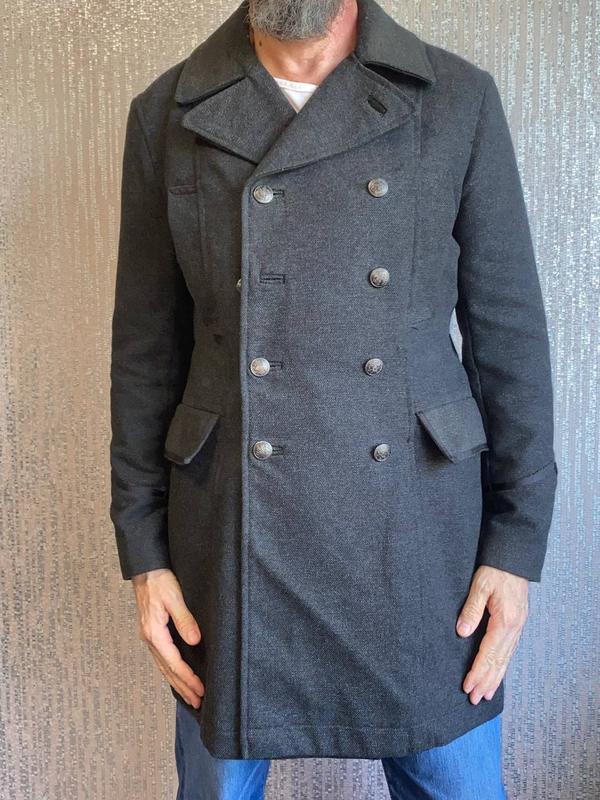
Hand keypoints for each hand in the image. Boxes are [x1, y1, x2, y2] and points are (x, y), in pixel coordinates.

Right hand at [132, 568, 204, 708]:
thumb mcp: (174, 598)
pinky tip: (175, 675)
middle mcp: (149, 639)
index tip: (200, 690)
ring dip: (176, 682)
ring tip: (189, 695)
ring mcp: (149, 637)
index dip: (188, 678)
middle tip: (197, 702)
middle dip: (182, 687)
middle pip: (167, 670)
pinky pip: (161, 658)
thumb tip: (195, 641)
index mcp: (154, 633)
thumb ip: (184, 620)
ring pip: (163, 666)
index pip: (174, 663)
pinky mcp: (151, 632)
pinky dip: (169, 670)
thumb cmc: (159, 582)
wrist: (145, 570)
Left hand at [456, 565, 528, 703]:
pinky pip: (509, 651)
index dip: (478, 672)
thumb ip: (471, 609)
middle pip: (499, 661)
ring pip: (505, 659)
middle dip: (486, 681)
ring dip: (495, 678)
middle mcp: (514, 628)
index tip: (468, 686)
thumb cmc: (496, 570)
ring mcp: (517, 628)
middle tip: (474, 699)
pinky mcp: (516, 624)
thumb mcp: (480, 585)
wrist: (514, 559)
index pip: (489, 653)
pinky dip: (503, 666)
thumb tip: (462, 632)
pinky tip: (497, 674)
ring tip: (486, 694)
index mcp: (505, 621)